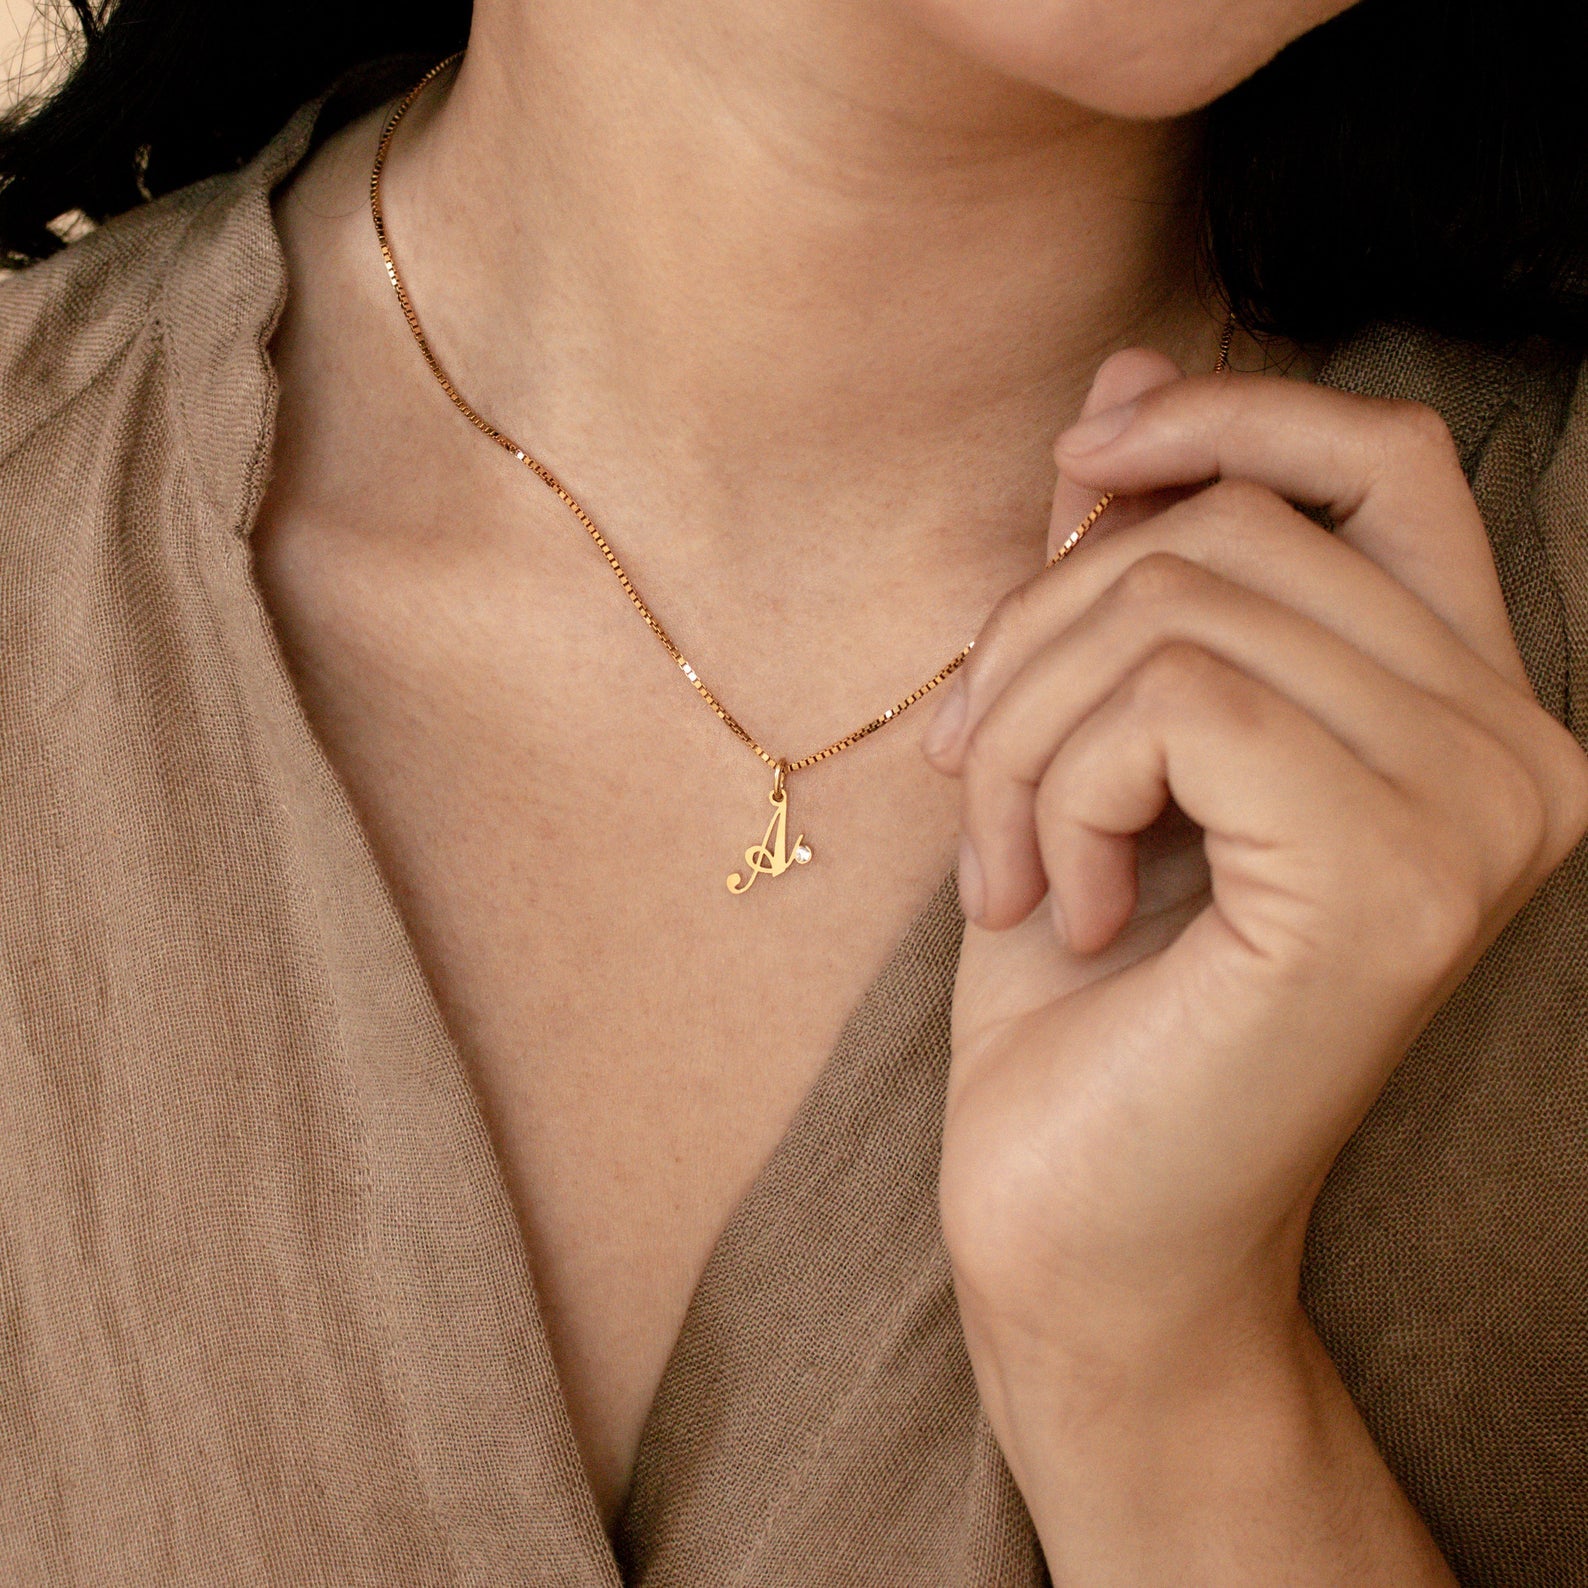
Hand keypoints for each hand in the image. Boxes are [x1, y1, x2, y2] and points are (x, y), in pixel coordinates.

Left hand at [924, 348, 1587, 1577]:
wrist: (1082, 1224)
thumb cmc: (1084, 989)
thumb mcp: (1087, 736)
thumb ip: (1130, 565)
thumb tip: (1132, 370)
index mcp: (1462, 711)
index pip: (1384, 463)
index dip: (1228, 419)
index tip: (1080, 463)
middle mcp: (1516, 754)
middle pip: (1231, 534)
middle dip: (1042, 637)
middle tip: (978, 777)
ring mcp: (1476, 815)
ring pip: (1181, 609)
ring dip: (1026, 727)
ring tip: (1013, 860)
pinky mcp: (1392, 878)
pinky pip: (1172, 703)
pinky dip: (1058, 788)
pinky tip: (1065, 902)